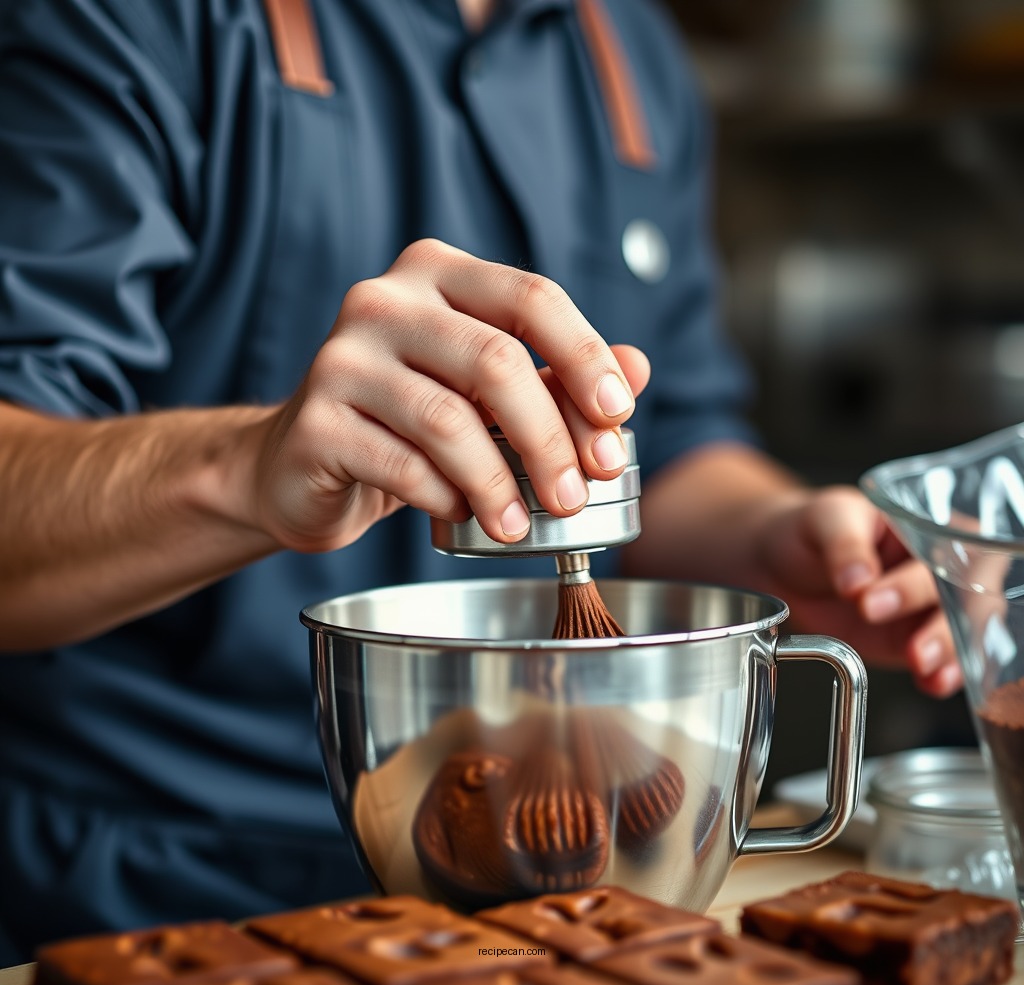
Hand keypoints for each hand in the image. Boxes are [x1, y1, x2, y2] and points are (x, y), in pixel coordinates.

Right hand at [252, 239, 650, 552]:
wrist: (304, 461)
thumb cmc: (409, 420)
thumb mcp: (487, 392)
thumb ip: (557, 376)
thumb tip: (638, 373)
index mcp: (438, 275)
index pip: (532, 297)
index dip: (585, 358)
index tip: (618, 420)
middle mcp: (384, 302)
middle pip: (495, 361)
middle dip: (550, 437)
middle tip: (577, 495)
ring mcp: (342, 358)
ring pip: (448, 419)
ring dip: (500, 483)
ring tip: (523, 525)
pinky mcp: (316, 422)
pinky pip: (401, 464)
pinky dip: (444, 497)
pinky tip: (461, 514)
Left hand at [754, 486, 962, 697]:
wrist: (781, 561)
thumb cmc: (813, 529)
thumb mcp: (826, 520)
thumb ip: (845, 547)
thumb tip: (859, 580)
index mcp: (929, 526)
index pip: (946, 553)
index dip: (917, 581)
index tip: (872, 600)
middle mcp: (939, 567)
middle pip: (963, 598)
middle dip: (939, 625)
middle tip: (908, 644)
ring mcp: (928, 607)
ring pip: (960, 632)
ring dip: (947, 652)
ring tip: (921, 663)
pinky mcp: (914, 640)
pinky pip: (941, 660)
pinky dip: (942, 673)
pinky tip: (931, 681)